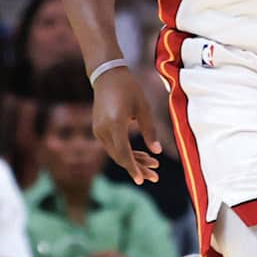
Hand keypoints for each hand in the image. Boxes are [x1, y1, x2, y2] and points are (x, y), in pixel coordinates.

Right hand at [91, 67, 162, 184]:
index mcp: (115, 124)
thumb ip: (150, 131)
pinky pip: (113, 146)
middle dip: (137, 168)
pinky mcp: (99, 130)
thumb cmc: (129, 89)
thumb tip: (157, 152)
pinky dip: (126, 152)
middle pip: (120, 157)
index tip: (142, 180)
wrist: (107, 75)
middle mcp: (103, 130)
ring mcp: (98, 130)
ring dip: (133, 161)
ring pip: (116, 153)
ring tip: (153, 166)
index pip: (123, 153)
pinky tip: (142, 156)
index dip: (133, 168)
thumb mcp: (143, 108)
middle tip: (155, 177)